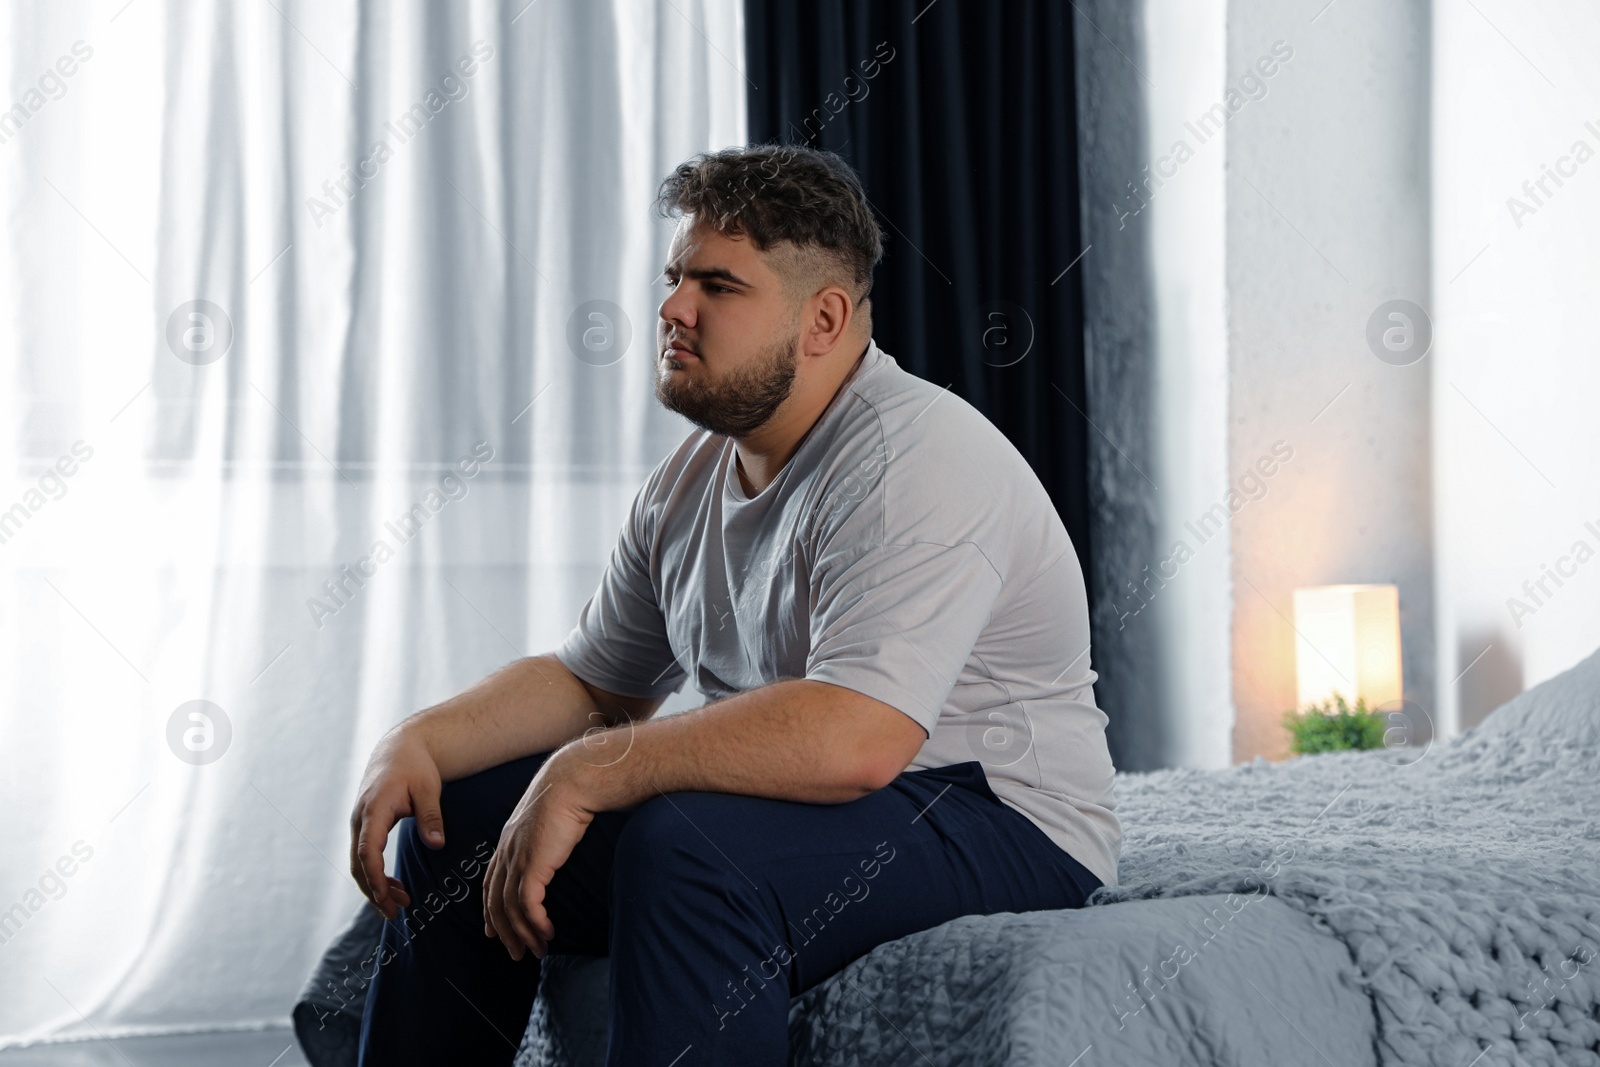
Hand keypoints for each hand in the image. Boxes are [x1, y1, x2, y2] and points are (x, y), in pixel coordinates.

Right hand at [349, 725, 446, 919]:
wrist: (399, 749)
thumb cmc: (415, 767)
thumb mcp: (428, 789)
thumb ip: (430, 817)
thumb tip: (436, 845)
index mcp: (374, 809)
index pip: (368, 850)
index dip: (375, 877)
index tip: (385, 898)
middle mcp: (360, 818)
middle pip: (358, 863)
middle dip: (374, 890)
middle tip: (395, 913)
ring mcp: (360, 823)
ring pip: (359, 862)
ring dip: (375, 885)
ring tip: (400, 904)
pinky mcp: (365, 826)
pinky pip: (364, 856)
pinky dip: (375, 874)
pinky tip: (392, 888)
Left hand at [482, 749, 595, 959]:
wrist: (574, 781)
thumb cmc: (570, 794)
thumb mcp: (551, 819)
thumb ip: (545, 837)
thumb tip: (554, 846)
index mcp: (508, 841)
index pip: (490, 883)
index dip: (490, 910)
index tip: (494, 931)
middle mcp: (507, 851)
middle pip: (495, 902)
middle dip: (504, 932)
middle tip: (516, 954)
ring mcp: (518, 858)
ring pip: (510, 909)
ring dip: (524, 934)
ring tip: (537, 950)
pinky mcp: (533, 865)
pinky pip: (528, 905)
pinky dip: (536, 923)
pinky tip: (547, 932)